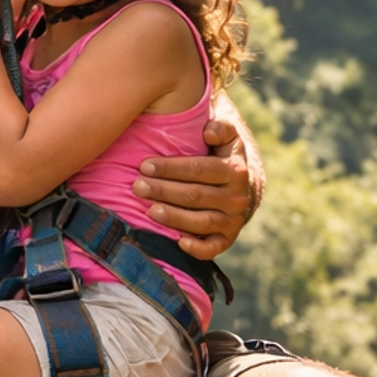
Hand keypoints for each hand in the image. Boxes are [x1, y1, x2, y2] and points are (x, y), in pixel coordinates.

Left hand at [132, 115, 263, 257]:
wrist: (240, 187)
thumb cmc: (222, 156)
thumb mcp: (228, 137)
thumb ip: (221, 128)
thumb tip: (208, 132)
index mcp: (235, 170)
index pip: (199, 169)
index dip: (171, 168)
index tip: (144, 166)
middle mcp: (237, 197)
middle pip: (195, 195)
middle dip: (163, 190)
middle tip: (137, 187)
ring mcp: (233, 220)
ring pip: (201, 221)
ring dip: (174, 217)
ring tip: (149, 211)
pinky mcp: (227, 238)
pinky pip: (214, 248)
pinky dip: (198, 249)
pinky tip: (178, 243)